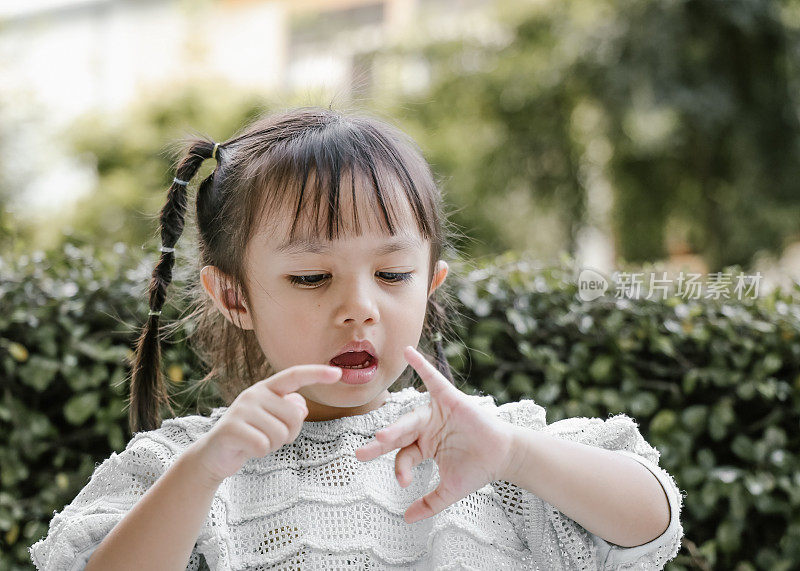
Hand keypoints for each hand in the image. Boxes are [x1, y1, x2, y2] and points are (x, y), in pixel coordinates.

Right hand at [191, 364, 342, 483]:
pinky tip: (248, 449)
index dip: (316, 374)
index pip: (294, 376)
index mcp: (267, 389)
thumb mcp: (272, 421)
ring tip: (257, 442)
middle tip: (270, 437)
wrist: (215, 454)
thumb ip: (289, 411)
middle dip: (289, 434)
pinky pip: (263, 445)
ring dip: (273, 445)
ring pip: (280, 433)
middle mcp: (254, 394)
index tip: (338, 373)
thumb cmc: (251, 436)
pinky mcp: (231, 428)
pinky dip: (260, 453)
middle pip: (294, 416)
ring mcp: (241, 409)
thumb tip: (300, 406)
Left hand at [355, 345, 515, 523]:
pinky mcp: (450, 399)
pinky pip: (433, 379)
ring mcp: (436, 412)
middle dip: (380, 445)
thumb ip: (429, 504)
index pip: (404, 456)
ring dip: (397, 427)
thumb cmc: (477, 469)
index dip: (402, 469)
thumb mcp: (449, 491)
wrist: (504, 457)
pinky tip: (408, 351)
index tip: (404, 483)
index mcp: (422, 446)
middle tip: (361, 454)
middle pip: (398, 436)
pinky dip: (422, 365)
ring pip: (411, 419)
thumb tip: (407, 520)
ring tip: (382, 435)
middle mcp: (425, 427)